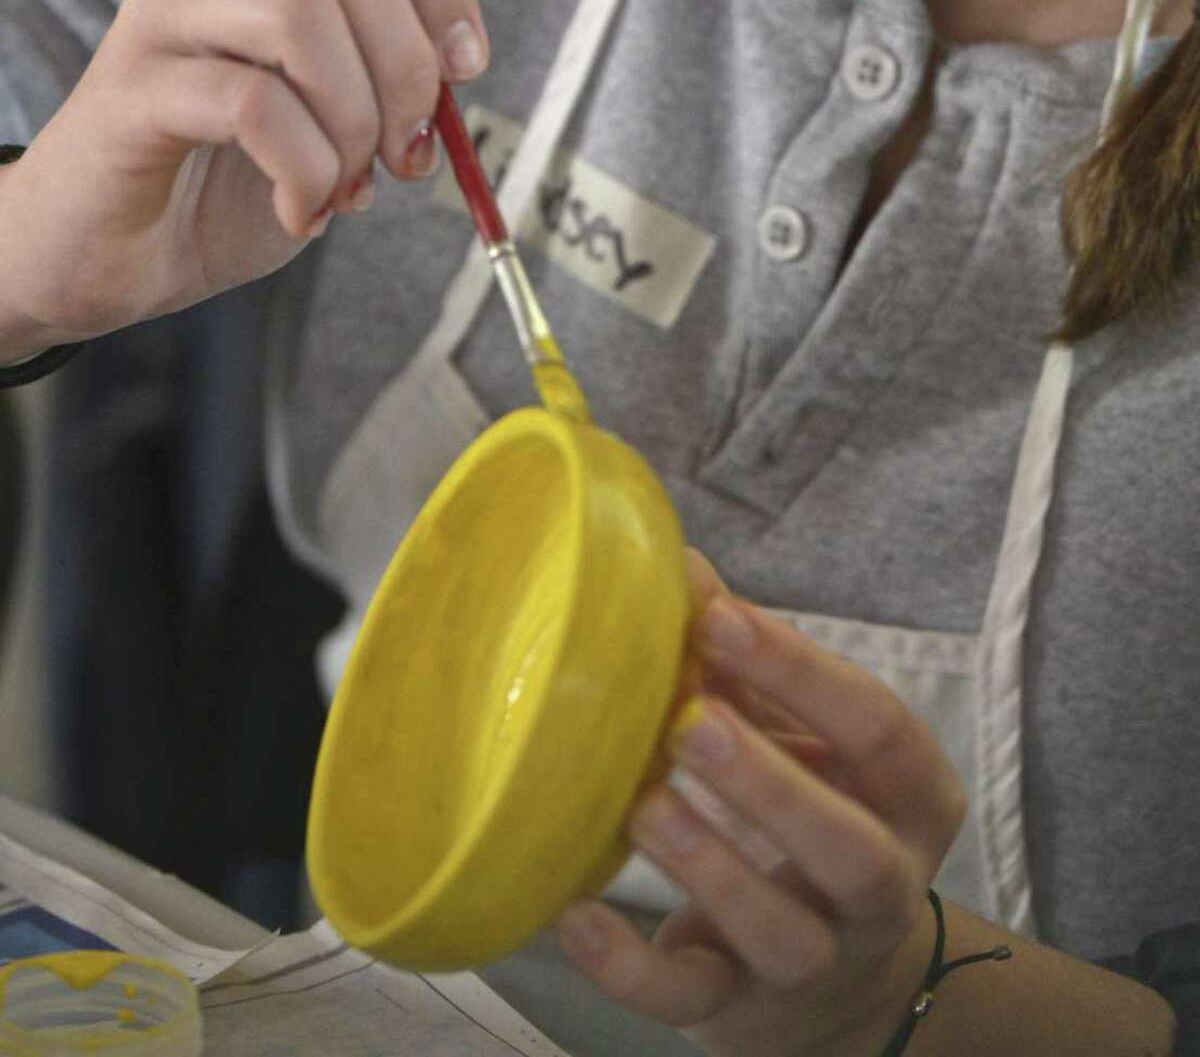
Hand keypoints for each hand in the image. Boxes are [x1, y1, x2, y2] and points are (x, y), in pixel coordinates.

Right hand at [0, 0, 498, 346]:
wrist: (117, 254)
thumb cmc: (234, 169)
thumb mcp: (350, 92)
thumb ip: (410, 14)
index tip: (467, 69)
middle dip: (408, 66)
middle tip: (407, 153)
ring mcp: (159, 9)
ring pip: (302, 16)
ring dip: (355, 120)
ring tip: (349, 186)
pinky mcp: (130, 85)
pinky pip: (252, 102)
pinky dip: (304, 168)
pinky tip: (301, 209)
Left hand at [556, 555, 965, 1056]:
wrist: (832, 981)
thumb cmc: (808, 811)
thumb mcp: (800, 734)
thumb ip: (747, 661)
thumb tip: (676, 564)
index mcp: (911, 797)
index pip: (878, 727)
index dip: (799, 671)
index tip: (716, 617)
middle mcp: (882, 886)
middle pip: (849, 846)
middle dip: (769, 782)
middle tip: (688, 723)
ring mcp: (816, 960)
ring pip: (780, 930)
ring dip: (708, 864)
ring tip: (642, 802)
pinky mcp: (740, 1009)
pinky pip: (687, 1000)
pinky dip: (627, 965)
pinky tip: (574, 913)